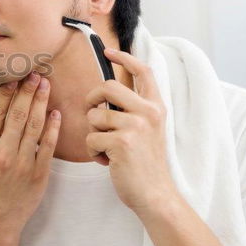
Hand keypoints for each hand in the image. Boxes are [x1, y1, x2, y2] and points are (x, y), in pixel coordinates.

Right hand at [0, 72, 61, 235]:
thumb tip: (1, 105)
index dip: (6, 92)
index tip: (14, 77)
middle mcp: (2, 154)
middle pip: (17, 114)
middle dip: (27, 91)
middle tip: (35, 74)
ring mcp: (22, 164)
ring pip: (34, 126)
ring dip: (40, 102)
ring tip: (45, 85)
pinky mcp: (39, 173)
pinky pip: (47, 145)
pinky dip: (52, 127)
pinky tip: (55, 112)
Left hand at [84, 47, 177, 214]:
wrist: (154, 194)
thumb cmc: (144, 163)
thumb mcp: (146, 129)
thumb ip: (132, 109)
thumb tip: (104, 91)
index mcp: (155, 107)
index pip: (143, 71)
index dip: (124, 58)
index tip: (108, 51)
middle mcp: (148, 112)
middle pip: (106, 86)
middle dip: (91, 100)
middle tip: (94, 115)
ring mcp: (136, 126)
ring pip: (94, 115)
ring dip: (94, 133)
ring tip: (108, 148)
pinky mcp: (121, 142)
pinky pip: (90, 138)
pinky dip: (93, 152)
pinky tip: (108, 161)